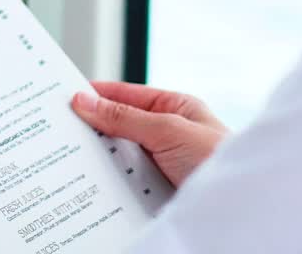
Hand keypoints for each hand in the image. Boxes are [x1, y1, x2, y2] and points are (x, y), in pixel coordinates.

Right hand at [71, 81, 228, 186]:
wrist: (242, 208)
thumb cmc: (221, 162)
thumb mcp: (168, 130)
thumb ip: (124, 116)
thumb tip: (85, 101)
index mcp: (174, 108)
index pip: (124, 94)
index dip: (94, 93)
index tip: (63, 96)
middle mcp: (166, 133)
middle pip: (117, 125)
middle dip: (92, 128)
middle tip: (60, 128)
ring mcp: (161, 161)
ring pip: (118, 155)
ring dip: (101, 159)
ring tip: (72, 156)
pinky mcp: (155, 188)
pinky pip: (124, 181)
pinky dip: (109, 182)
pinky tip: (94, 183)